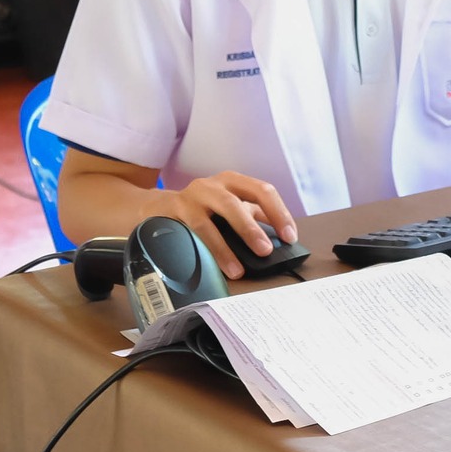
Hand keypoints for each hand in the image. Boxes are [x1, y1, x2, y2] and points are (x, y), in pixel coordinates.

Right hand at [153, 172, 296, 279]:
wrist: (160, 206)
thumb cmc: (205, 207)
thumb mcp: (234, 205)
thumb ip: (257, 216)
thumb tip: (282, 239)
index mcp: (233, 182)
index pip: (262, 191)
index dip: (279, 213)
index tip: (289, 237)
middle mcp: (212, 186)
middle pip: (234, 204)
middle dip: (250, 230)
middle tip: (265, 251)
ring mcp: (189, 199)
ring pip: (206, 223)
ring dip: (223, 248)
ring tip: (237, 269)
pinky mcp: (171, 215)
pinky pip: (185, 236)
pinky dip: (198, 252)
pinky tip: (208, 265)